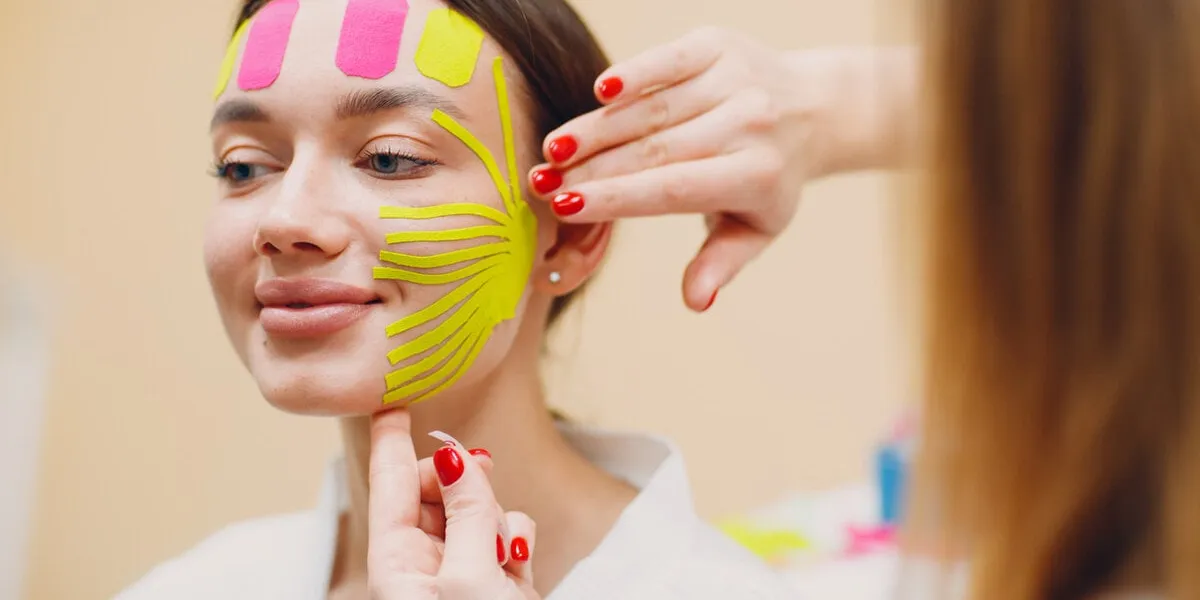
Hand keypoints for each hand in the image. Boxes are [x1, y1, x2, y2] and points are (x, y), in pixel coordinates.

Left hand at [369, 409, 538, 599]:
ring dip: (496, 517)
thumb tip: (457, 459)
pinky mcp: (499, 583)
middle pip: (437, 491)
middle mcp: (426, 566)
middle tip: (482, 469)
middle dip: (462, 480)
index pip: (389, 486)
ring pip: (478, 509)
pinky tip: (519, 561)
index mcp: (397, 565)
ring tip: (504, 553)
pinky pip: (507, 535)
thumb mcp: (468, 579)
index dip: (390, 442)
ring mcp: (464, 572)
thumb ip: (466, 515)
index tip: (391, 402)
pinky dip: (518, 538)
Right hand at [528, 30, 915, 310]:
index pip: (672, 188)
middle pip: (653, 149)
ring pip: (651, 109)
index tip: (566, 207)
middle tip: (539, 184)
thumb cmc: (769, 179)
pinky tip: (597, 92)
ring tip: (551, 150)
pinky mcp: (718, 45)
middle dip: (591, 168)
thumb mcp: (754, 230)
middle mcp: (748, 123)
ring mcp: (734, 79)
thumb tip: (696, 302)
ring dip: (596, 128)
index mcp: (754, 175)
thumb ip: (720, 263)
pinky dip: (633, 75)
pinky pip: (667, 61)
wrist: (812, 109)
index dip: (616, 197)